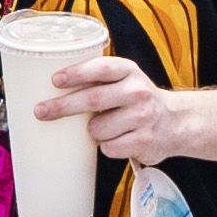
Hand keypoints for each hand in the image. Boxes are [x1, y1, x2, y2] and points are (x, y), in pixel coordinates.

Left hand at [37, 53, 192, 165]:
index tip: (55, 80)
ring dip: (92, 131)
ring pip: (97, 129)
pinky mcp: (144, 141)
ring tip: (104, 127)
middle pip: (93, 99)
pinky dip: (106, 146)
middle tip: (40, 111)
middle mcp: (138, 91)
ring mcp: (143, 117)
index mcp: (128, 71)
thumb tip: (49, 86)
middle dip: (63, 106)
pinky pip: (108, 148)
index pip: (102, 68)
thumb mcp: (123, 79)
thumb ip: (97, 79)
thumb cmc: (137, 100)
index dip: (77, 73)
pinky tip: (118, 139)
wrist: (175, 122)